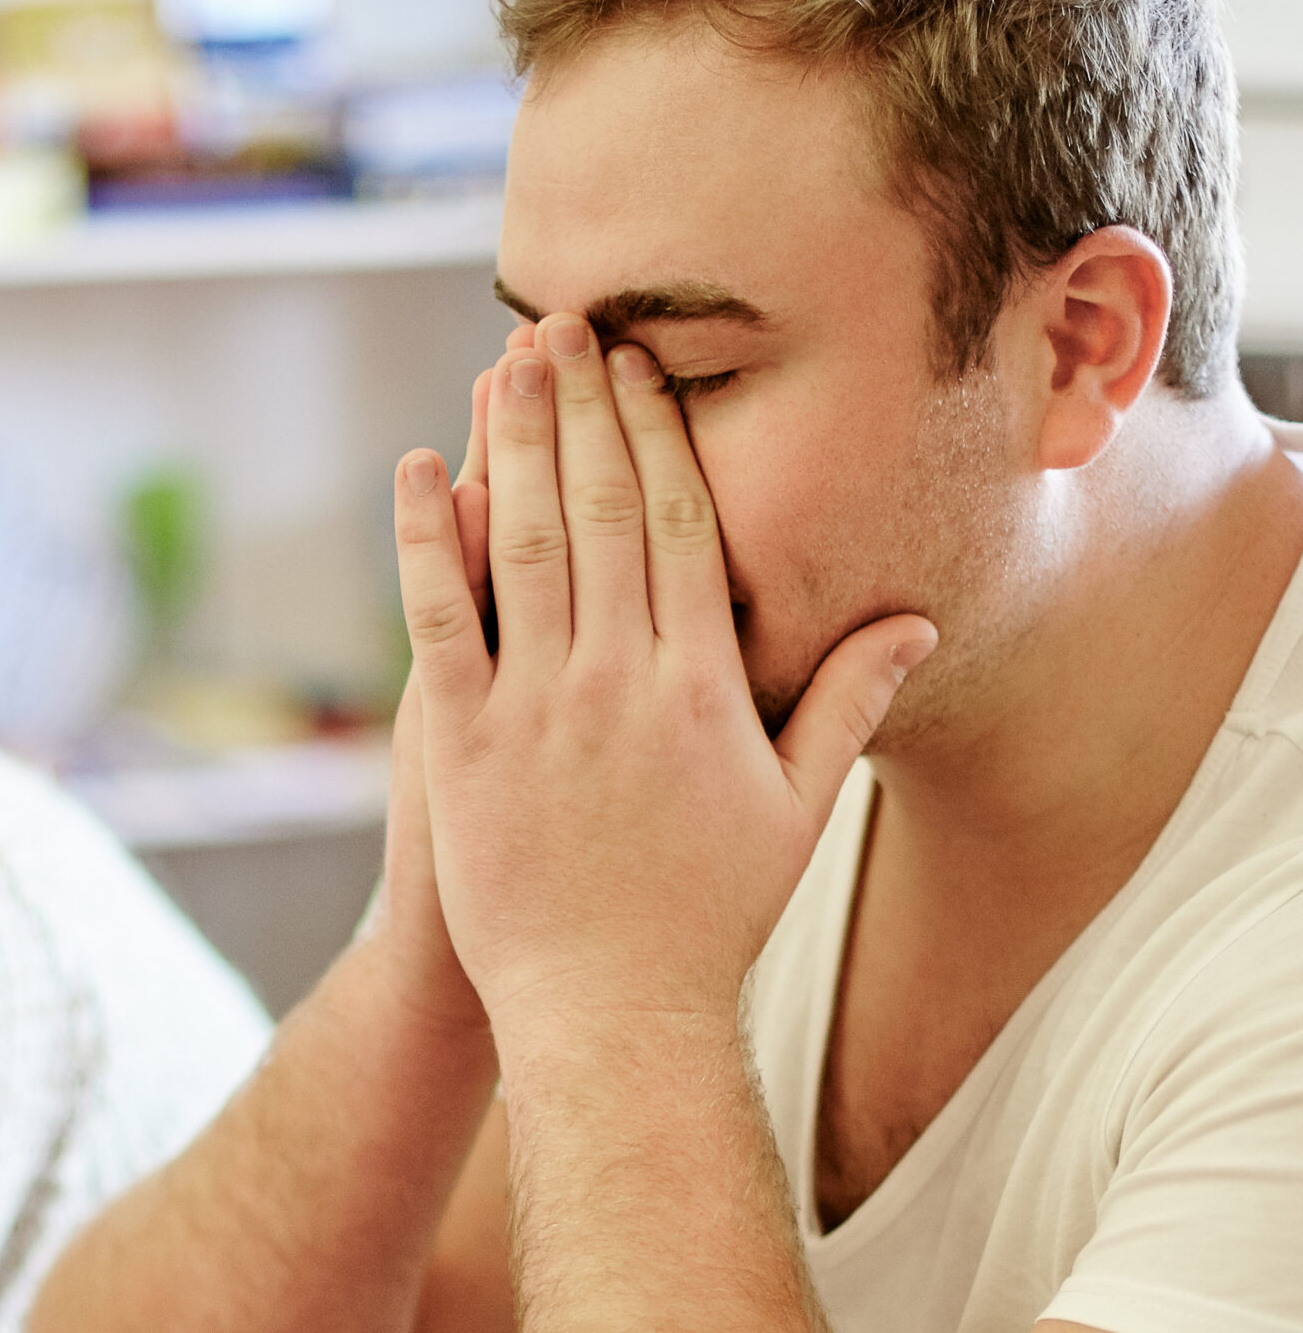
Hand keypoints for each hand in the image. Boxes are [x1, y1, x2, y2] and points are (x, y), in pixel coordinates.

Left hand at [393, 319, 935, 1052]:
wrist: (611, 1013)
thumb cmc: (706, 921)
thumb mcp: (794, 813)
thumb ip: (845, 705)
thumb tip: (912, 619)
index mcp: (705, 683)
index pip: (689, 524)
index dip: (665, 433)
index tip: (647, 365)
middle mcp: (623, 679)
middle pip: (609, 509)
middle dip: (588, 407)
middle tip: (570, 319)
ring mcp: (538, 710)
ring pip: (527, 544)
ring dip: (518, 441)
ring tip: (508, 360)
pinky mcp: (465, 748)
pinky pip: (438, 620)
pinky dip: (426, 540)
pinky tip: (420, 468)